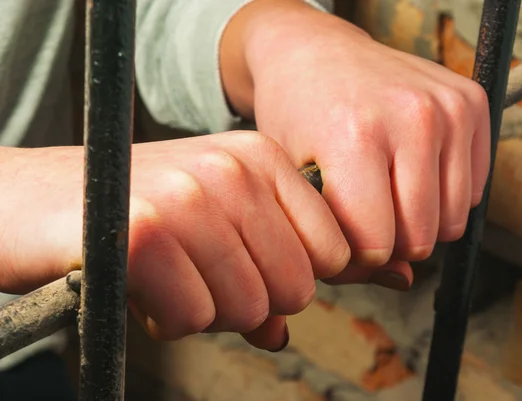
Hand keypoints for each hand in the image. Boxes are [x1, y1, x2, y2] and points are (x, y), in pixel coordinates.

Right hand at [0, 131, 349, 349]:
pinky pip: (194, 318)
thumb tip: (283, 333)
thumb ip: (257, 271)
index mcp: (260, 157)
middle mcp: (232, 169)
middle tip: (200, 282)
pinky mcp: (145, 234)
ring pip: (249, 308)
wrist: (31, 198)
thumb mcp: (208, 226)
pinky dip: (168, 319)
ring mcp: (189, 197)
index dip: (294, 280)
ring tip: (166, 279)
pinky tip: (141, 286)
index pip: (333, 250)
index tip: (252, 275)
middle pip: (296, 287)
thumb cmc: (129, 212)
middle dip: (249, 304)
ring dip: (205, 311)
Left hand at [224, 0, 489, 283]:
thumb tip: (401, 278)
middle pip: (418, 239)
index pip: (374, 244)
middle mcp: (411, 117)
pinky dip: (442, 195)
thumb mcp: (294, 180)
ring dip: (418, 221)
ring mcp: (448, 107)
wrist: (315, 51)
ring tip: (384, 191)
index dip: (353, 253)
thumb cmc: (296, 113)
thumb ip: (338, 240)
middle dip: (387, 241)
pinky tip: (409, 170)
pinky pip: (473, 192)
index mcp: (354, 136)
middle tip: (362, 213)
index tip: (340, 234)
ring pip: (451, 221)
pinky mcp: (472, 102)